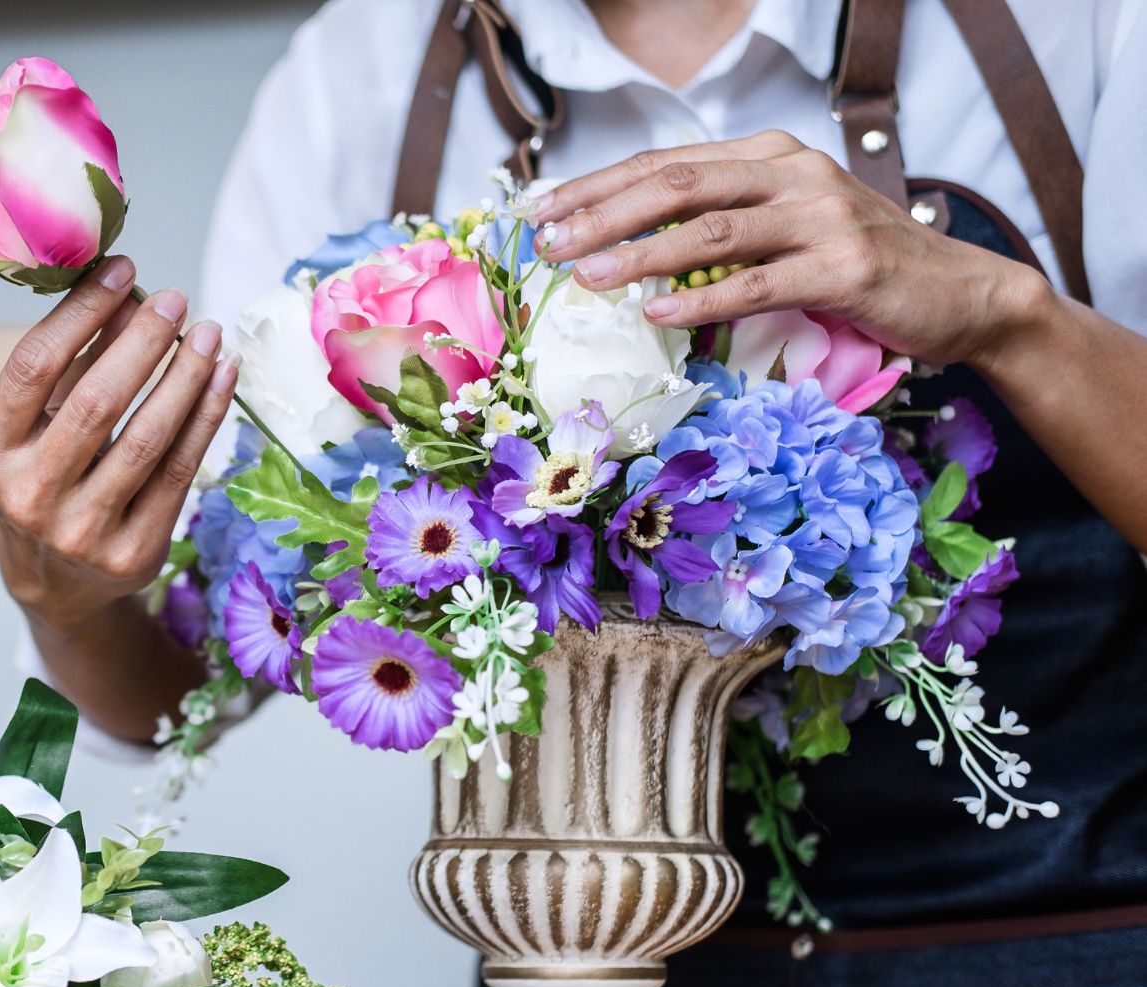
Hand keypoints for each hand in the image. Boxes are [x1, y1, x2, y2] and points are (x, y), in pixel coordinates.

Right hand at [0, 254, 238, 637]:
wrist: (55, 582)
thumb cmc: (44, 479)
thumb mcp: (38, 422)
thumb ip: (74, 360)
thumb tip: (124, 293)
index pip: (34, 366)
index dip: (81, 312)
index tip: (121, 270)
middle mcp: (28, 495)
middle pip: (96, 402)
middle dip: (143, 342)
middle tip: (175, 300)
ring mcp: (80, 531)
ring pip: (147, 438)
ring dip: (186, 377)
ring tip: (209, 333)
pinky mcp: (130, 552)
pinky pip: (178, 472)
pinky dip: (205, 418)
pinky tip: (222, 378)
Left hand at [529, 130, 1049, 367]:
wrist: (961, 293)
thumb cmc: (855, 267)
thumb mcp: (785, 230)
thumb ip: (721, 226)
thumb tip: (624, 247)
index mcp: (770, 157)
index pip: (666, 164)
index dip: (597, 186)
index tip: (541, 211)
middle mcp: (793, 174)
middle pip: (678, 186)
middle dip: (604, 213)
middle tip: (549, 242)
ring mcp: (822, 217)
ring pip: (711, 231)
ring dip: (641, 255)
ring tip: (587, 277)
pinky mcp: (845, 267)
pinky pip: (759, 282)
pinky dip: (703, 300)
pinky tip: (657, 313)